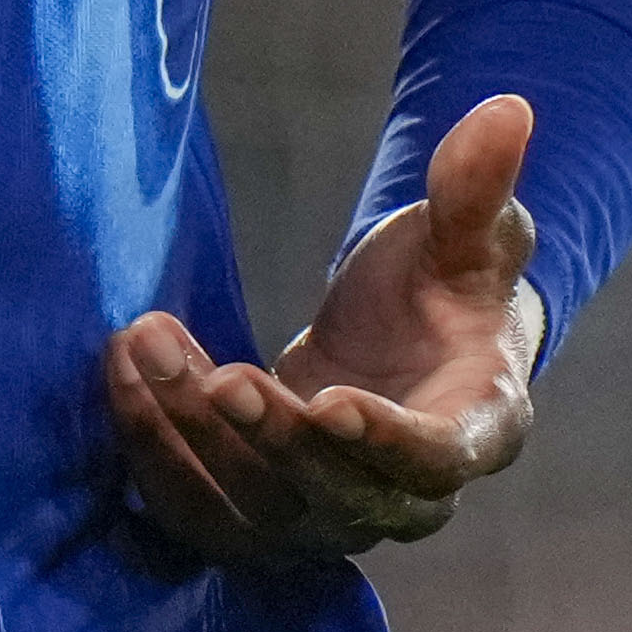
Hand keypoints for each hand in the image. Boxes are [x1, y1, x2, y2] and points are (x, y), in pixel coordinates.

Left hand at [101, 93, 542, 569]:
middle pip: (339, 493)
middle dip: (270, 434)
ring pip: (261, 507)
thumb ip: (478, 189)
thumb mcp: (467, 235)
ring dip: (196, 437)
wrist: (401, 347)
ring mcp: (330, 522)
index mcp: (477, 432)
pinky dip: (155, 453)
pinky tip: (124, 378)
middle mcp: (405, 501)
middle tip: (213, 371)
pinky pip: (202, 513)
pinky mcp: (260, 522)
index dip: (385, 440)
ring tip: (146, 348)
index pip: (435, 460)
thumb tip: (507, 109)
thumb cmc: (443, 289)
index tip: (329, 398)